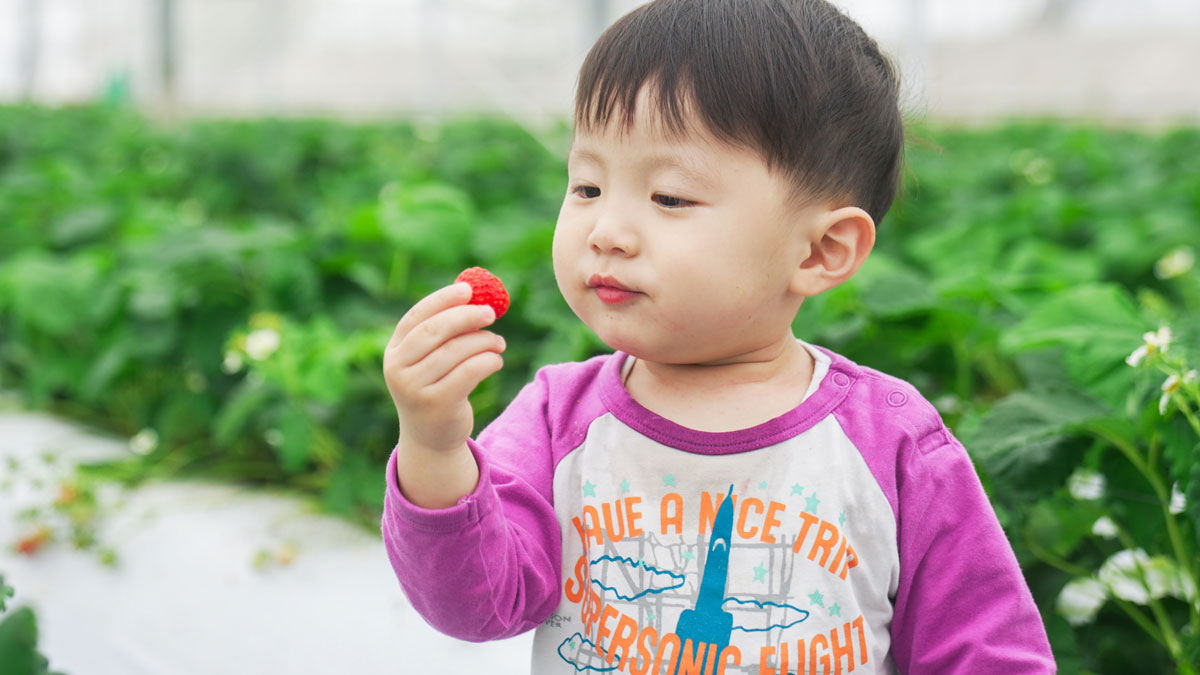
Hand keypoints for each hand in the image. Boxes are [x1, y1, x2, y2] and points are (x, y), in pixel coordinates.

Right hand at [384, 282, 506, 454]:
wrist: (431, 437)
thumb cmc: (436, 388)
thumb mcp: (431, 360)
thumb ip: (444, 332)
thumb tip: (473, 293)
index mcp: (394, 351)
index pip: (416, 317)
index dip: (442, 299)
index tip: (468, 289)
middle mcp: (398, 369)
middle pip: (435, 330)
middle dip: (466, 316)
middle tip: (491, 313)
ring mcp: (414, 388)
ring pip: (456, 351)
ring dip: (484, 341)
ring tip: (498, 343)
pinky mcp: (437, 404)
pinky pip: (469, 372)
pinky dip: (488, 361)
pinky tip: (496, 361)